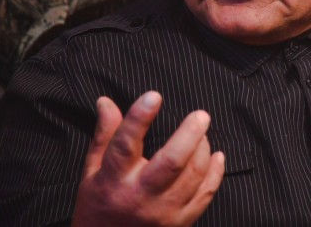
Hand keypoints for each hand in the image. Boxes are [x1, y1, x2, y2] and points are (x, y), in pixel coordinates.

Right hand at [72, 91, 224, 225]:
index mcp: (113, 180)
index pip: (125, 145)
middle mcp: (139, 197)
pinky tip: (217, 155)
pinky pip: (205, 194)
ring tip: (202, 133)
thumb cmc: (99, 205)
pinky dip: (216, 172)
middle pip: (171, 162)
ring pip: (193, 176)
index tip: (154, 96)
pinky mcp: (180, 223)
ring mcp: (163, 212)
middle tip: (201, 115)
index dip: (139, 118)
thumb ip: (105, 135)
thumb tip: (106, 101)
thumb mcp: (92, 171)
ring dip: (203, 150)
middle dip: (190, 135)